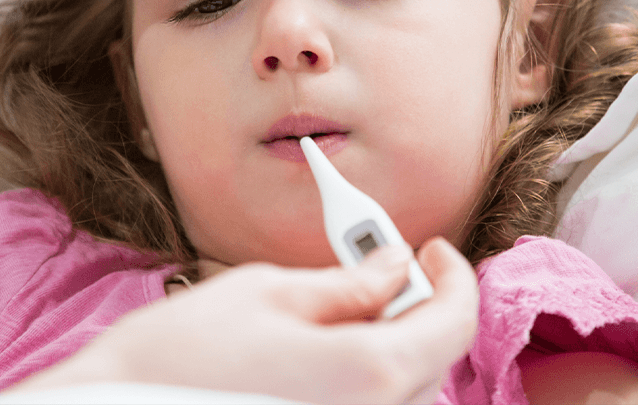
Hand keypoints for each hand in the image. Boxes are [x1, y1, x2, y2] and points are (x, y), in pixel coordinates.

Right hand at [16, 238, 478, 404]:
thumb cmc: (182, 350)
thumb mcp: (268, 290)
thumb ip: (347, 283)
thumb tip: (393, 268)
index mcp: (367, 371)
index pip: (451, 322)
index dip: (454, 277)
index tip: (435, 249)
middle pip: (434, 358)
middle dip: (422, 306)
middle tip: (386, 265)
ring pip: (406, 388)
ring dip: (395, 342)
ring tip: (346, 305)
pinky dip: (367, 373)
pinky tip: (326, 348)